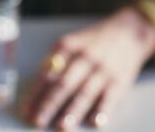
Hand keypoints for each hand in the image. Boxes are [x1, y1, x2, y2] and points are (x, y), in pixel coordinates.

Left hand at [22, 8, 154, 129]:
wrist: (128, 31)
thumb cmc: (93, 42)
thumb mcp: (72, 43)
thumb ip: (56, 62)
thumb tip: (38, 87)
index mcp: (67, 47)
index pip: (47, 73)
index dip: (35, 93)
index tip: (26, 110)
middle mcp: (84, 58)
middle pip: (63, 84)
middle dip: (49, 104)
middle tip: (37, 121)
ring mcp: (102, 70)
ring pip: (85, 93)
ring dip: (72, 111)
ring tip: (61, 126)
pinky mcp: (119, 81)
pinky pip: (109, 98)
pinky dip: (102, 111)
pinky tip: (94, 122)